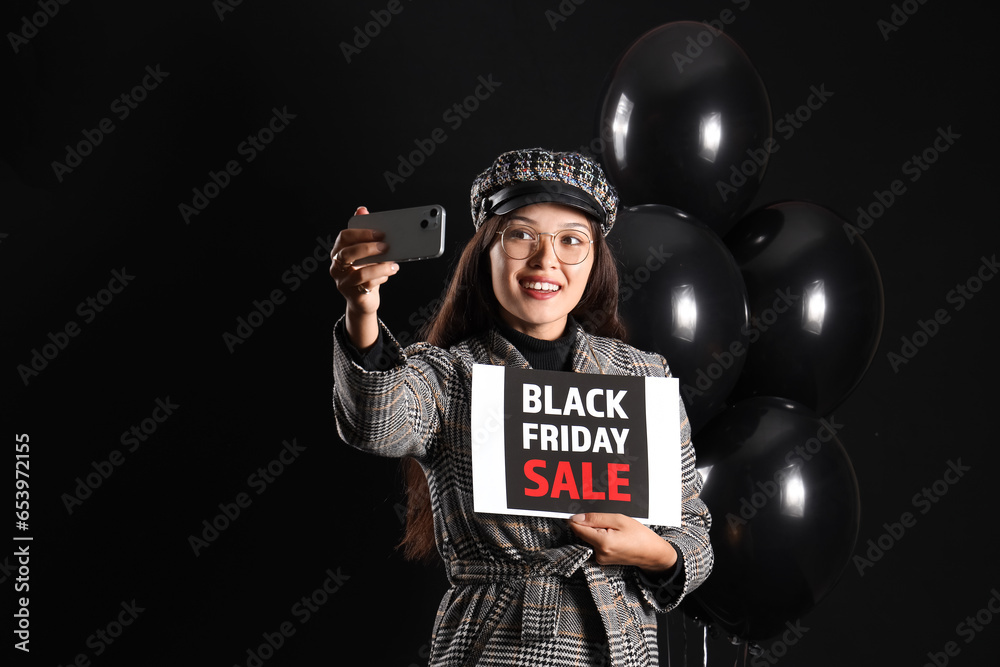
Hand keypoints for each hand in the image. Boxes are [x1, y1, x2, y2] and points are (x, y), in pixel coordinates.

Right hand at [329, 206, 399, 348]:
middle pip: (347, 253)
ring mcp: (343, 282)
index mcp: (338, 252)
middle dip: (368, 248)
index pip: (344, 237)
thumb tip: (362, 209)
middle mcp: (336, 267)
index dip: (362, 233)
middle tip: (386, 246)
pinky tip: (389, 274)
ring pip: (360, 272)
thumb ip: (363, 232)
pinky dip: (381, 278)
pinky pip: (368, 285)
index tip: (380, 233)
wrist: (363, 300)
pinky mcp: (353, 295)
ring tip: (393, 264)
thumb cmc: (365, 272)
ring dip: (380, 267)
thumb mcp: (365, 252)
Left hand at [568, 513, 677, 573]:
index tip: (579, 509)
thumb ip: (596, 518)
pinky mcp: (603, 559)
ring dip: (595, 530)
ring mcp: (600, 559)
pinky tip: (612, 533)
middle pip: (582, 533)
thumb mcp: (619, 520)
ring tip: (612, 527)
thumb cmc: (640, 535)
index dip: (576, 517)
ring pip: (588, 538)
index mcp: (602, 543)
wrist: (652, 554)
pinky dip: (599, 536)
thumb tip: (576, 517)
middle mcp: (598, 554)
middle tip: (604, 518)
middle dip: (589, 523)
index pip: (577, 528)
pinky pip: (595, 544)